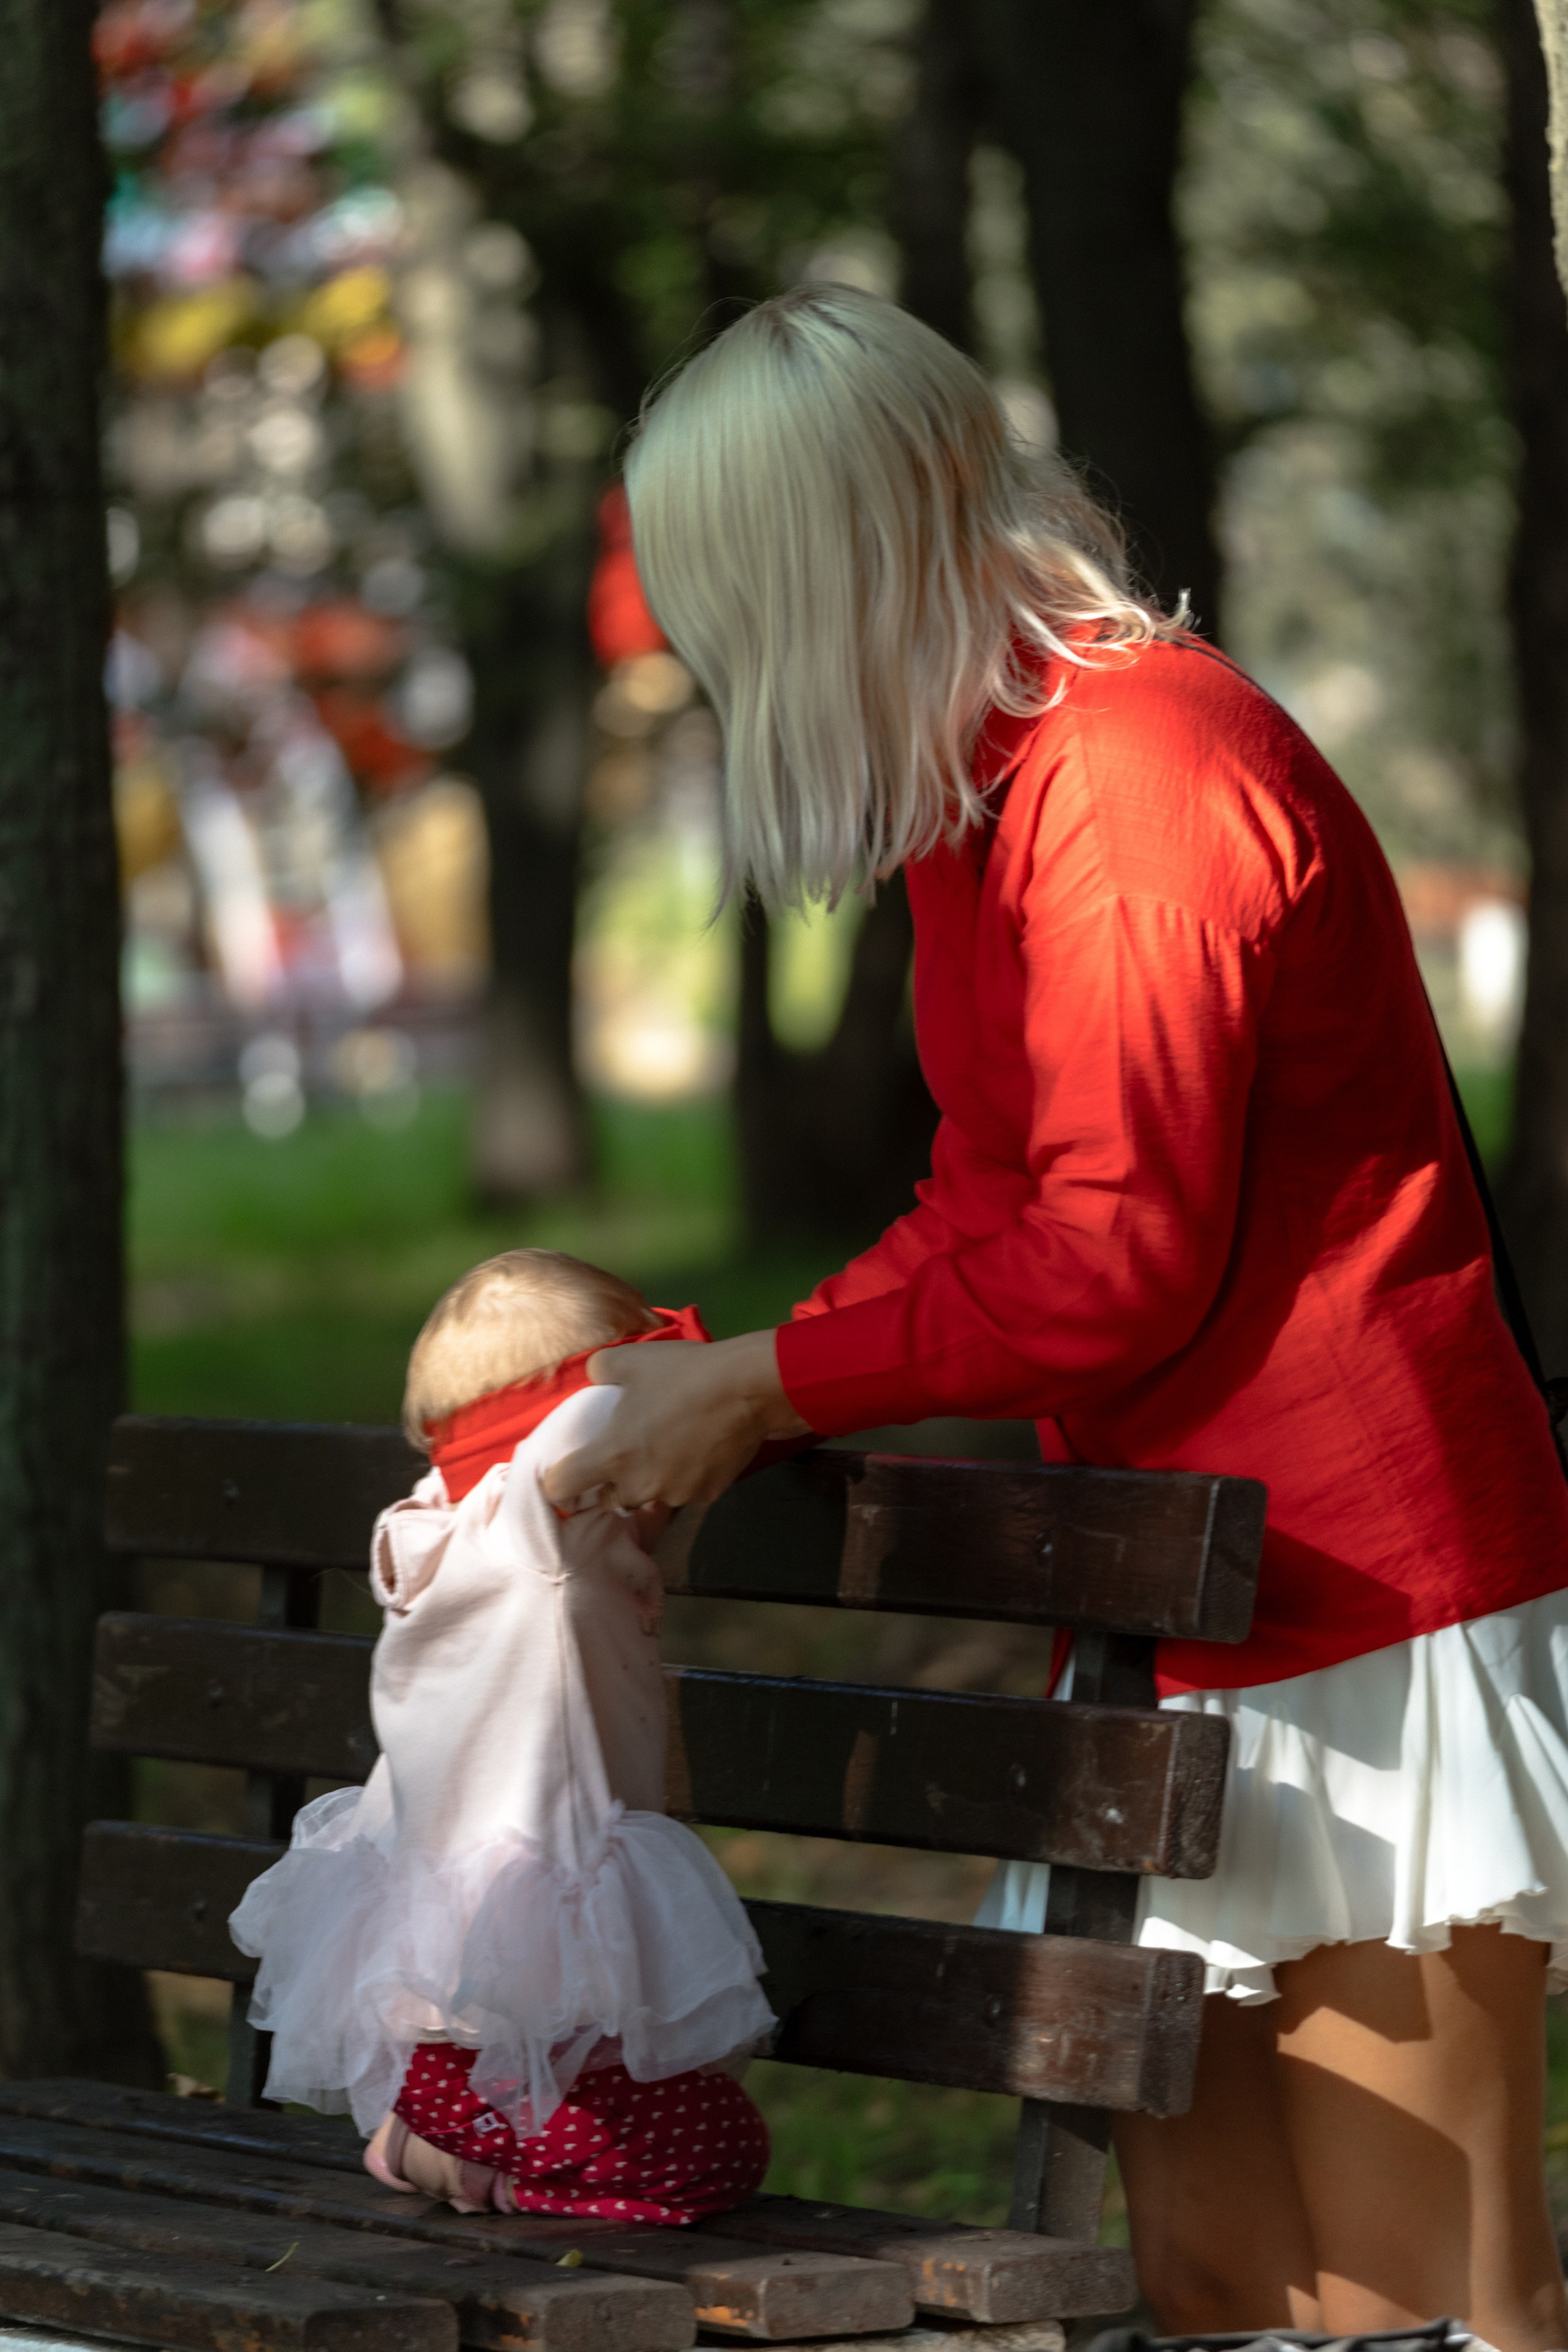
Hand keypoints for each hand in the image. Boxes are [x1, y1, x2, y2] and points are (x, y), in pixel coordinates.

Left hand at [540, 1330, 809, 1512]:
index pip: (560, 1488)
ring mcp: (677, 1494)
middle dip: (613, 1481)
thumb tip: (595, 1378)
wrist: (747, 1387)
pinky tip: (700, 1448)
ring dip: (653, 1478)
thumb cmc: (682, 1373)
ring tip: (671, 1444)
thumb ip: (598, 1371)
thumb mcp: (629, 1359)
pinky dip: (688, 1476)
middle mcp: (640, 1485)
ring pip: (652, 1495)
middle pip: (609, 1499)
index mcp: (612, 1456)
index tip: (570, 1467)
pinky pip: (687, 1491)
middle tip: (628, 1449)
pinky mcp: (708, 1495)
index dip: (559, 1479)